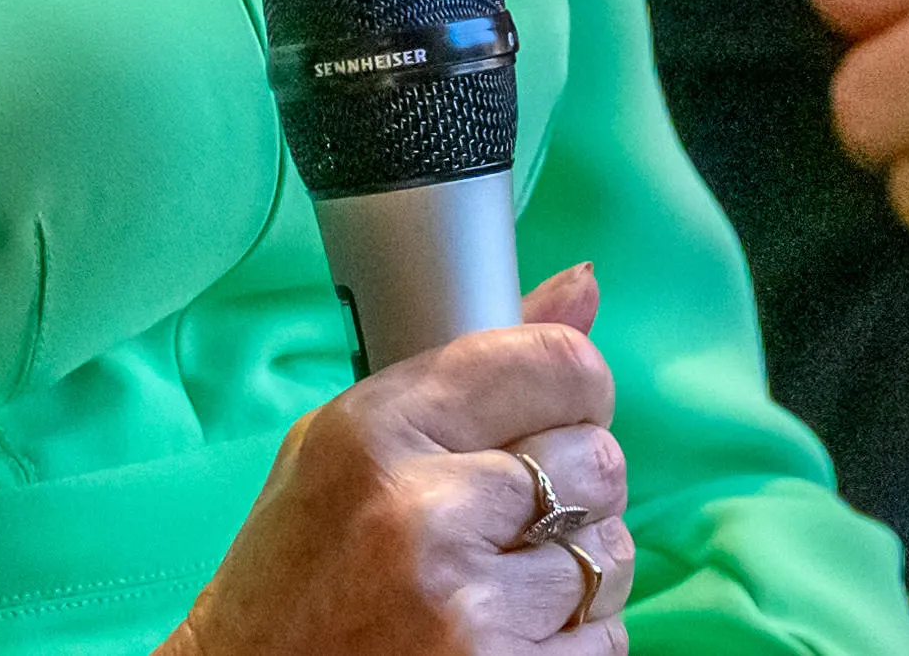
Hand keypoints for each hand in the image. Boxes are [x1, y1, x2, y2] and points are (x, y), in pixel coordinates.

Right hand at [167, 264, 633, 653]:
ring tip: (503, 577)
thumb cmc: (294, 570)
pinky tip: (507, 630)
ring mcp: (470, 611)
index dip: (576, 385)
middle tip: (517, 511)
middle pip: (598, 460)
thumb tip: (583, 288)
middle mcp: (425, 515)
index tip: (564, 405)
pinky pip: (607, 636)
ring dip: (577, 564)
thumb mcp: (347, 445)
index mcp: (377, 432)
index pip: (551, 366)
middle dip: (575, 484)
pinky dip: (573, 636)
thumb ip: (468, 370)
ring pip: (613, 554)